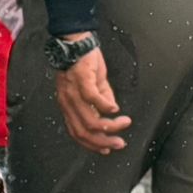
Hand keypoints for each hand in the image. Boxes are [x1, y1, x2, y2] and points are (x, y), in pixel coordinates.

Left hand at [53, 40, 130, 154]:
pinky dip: (106, 107)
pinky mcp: (82, 80)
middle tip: (119, 143)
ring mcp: (73, 93)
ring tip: (124, 123)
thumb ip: (101, 99)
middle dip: (103, 142)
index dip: (91, 144)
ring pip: (90, 119)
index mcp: (68, 106)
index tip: (107, 150)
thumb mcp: (92, 85)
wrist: (73, 42)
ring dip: (110, 126)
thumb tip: (112, 111)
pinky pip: (93, 99)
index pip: (76, 132)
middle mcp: (68, 102)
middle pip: (83, 131)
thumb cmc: (82, 63)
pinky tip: (116, 109)